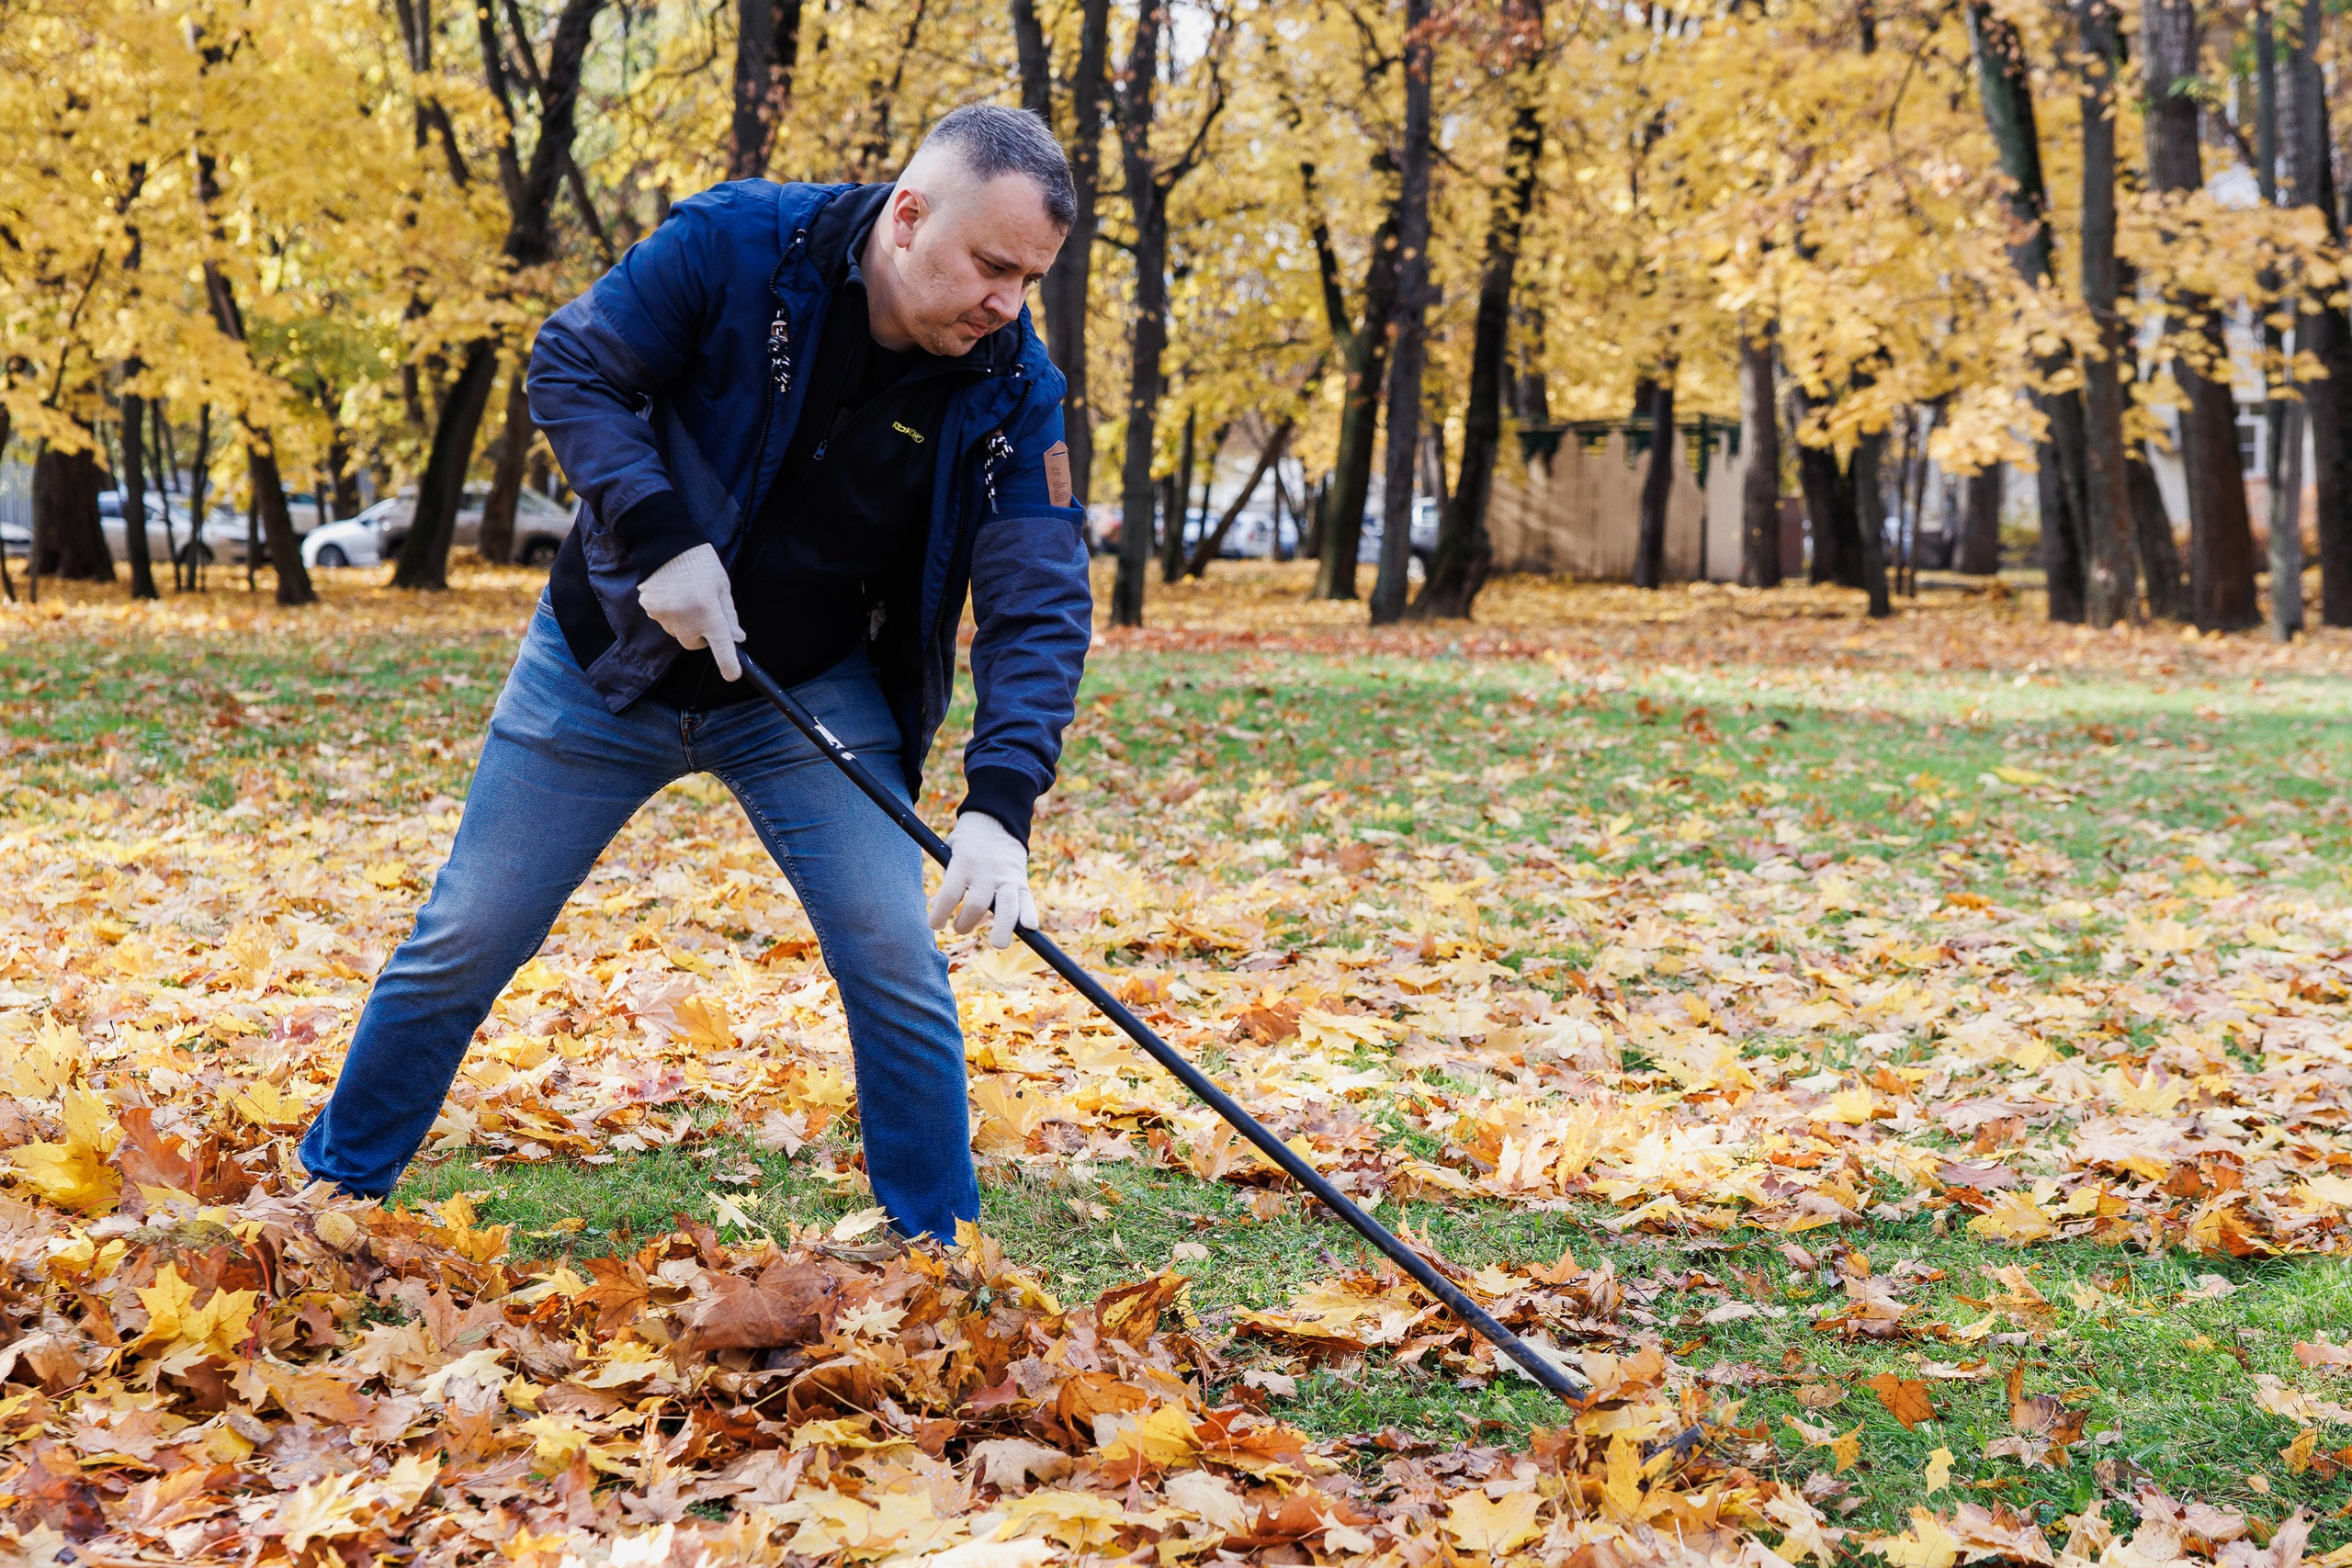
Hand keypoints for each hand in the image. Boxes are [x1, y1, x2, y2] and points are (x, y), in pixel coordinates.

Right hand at [637, 543, 744, 679]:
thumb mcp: (722, 586)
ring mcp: (665, 616)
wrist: (664, 544)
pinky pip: (663, 620)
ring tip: (686, 596)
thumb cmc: (699, 563)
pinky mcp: (651, 610)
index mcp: (709, 613)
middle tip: (704, 612)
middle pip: (694, 644)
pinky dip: (669, 613)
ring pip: (678, 633)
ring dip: (684, 623)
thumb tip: (737, 638)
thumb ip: (729, 615)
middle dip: (701, 635)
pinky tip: (672, 593)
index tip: (733, 675)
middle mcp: (686, 620)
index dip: (729, 663)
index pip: (721, 646)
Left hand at [927, 811, 1035, 948]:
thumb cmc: (966, 844)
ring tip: (997, 943)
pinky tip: (1029, 927)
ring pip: (1007, 906)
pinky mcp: (1022, 880)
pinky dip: (1029, 914)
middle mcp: (987, 870)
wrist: (996, 821)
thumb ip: (947, 881)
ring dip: (1002, 928)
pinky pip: (1027, 900)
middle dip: (966, 924)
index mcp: (964, 862)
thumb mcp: (950, 854)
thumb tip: (935, 909)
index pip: (950, 893)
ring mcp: (1007, 876)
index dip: (939, 914)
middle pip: (978, 904)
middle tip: (959, 928)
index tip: (935, 924)